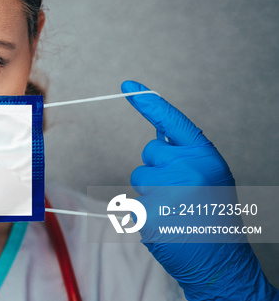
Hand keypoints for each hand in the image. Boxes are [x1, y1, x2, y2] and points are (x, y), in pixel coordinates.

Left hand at [122, 81, 277, 299]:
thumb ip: (185, 154)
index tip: (127, 86)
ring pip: (139, 177)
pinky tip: (165, 225)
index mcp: (205, 158)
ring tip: (175, 211)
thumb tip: (158, 130)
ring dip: (150, 192)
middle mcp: (187, 171)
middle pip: (150, 152)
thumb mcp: (209, 176)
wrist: (221, 262)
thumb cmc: (214, 216)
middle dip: (158, 168)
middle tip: (181, 193)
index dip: (148, 102)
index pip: (172, 121)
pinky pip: (132, 202)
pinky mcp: (148, 215)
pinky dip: (143, 214)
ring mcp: (166, 193)